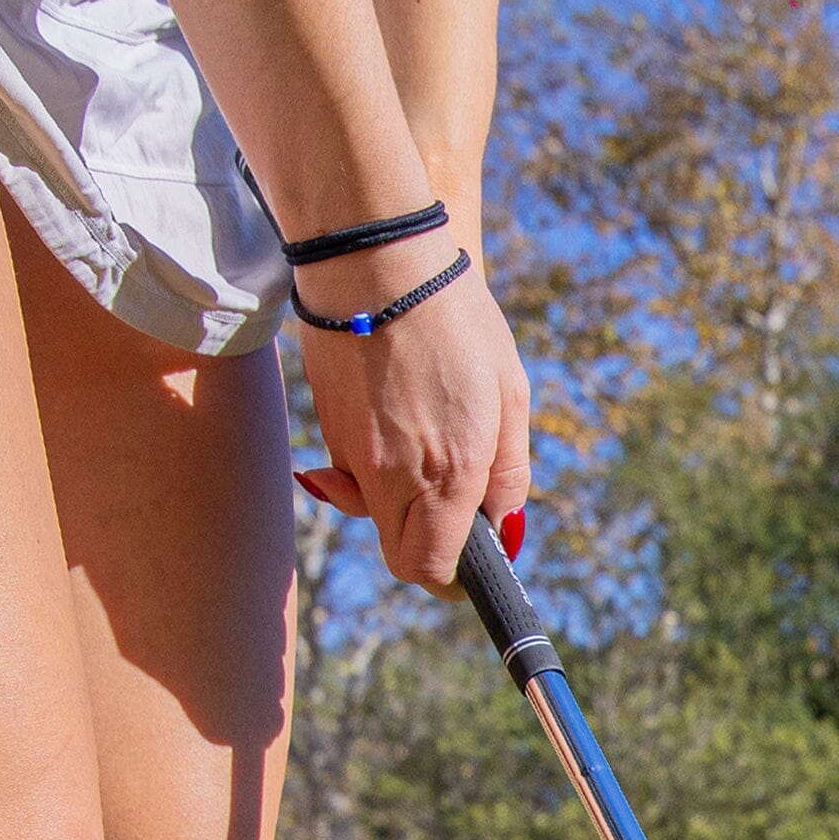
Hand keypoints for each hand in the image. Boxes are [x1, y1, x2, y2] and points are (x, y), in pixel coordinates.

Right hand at [293, 242, 531, 592]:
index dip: (458, 580)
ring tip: (436, 448)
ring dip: (406, 508)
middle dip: (434, 551)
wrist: (374, 259)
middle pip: (402, 557)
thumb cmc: (455, 324)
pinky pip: (354, 475)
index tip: (478, 564)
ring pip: (376, 517)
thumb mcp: (510, 401)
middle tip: (463, 512)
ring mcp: (350, 453)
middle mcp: (390, 475)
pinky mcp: (327, 425)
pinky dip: (379, 470)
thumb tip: (503, 532)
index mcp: (444, 475)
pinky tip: (400, 422)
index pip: (433, 572)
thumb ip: (508, 477)